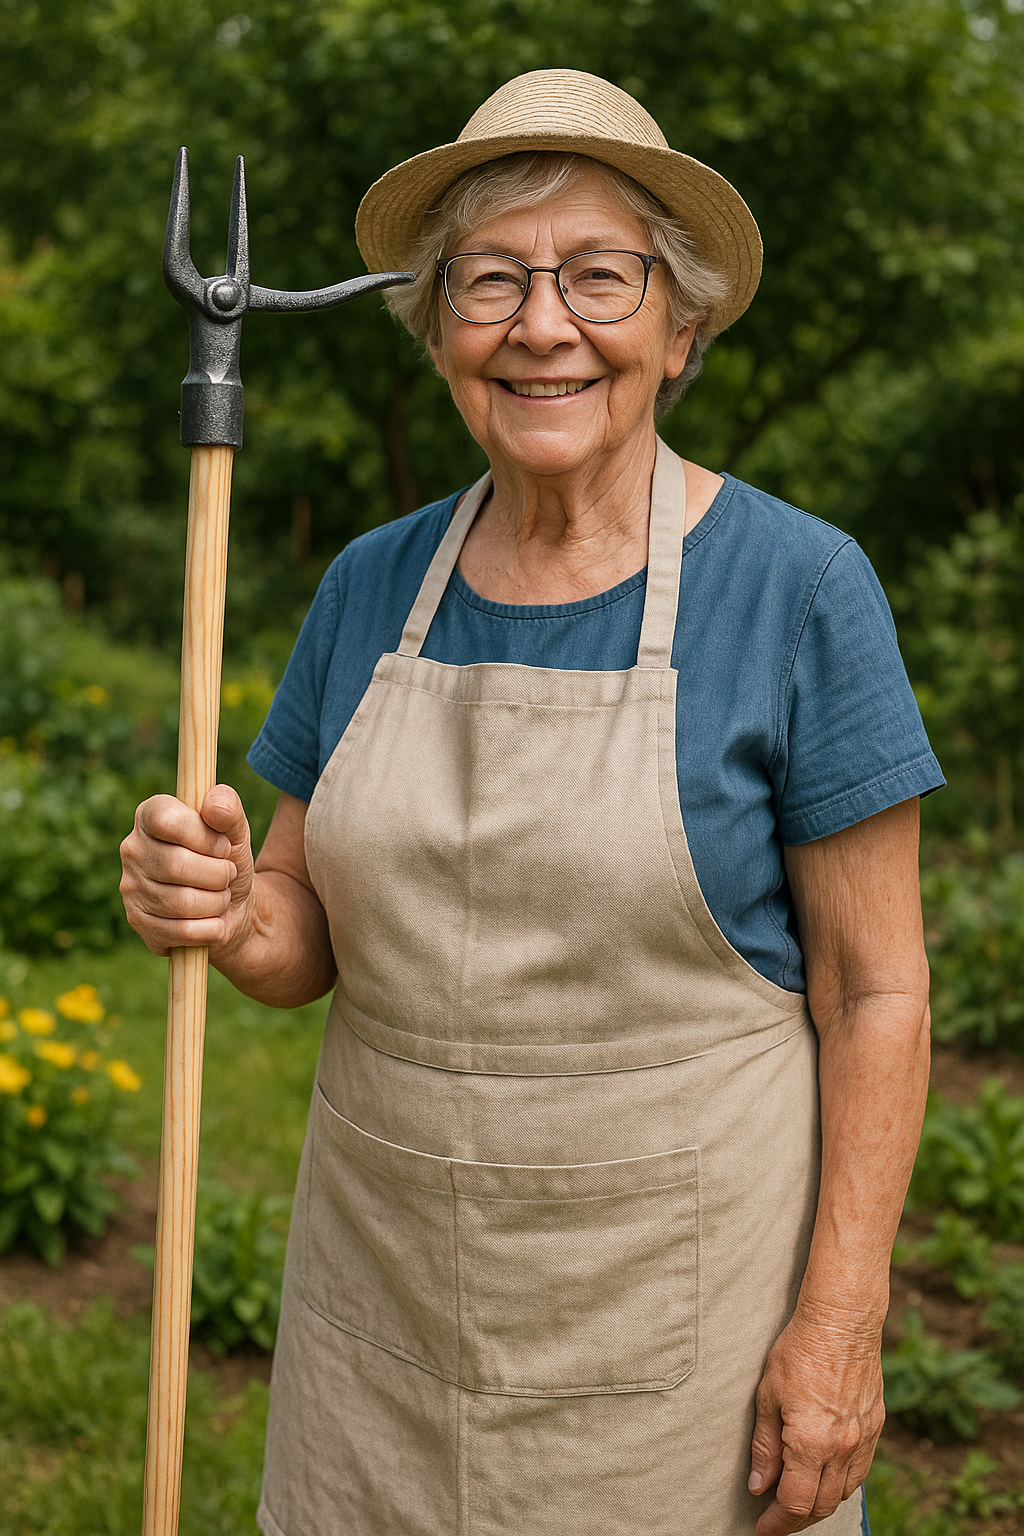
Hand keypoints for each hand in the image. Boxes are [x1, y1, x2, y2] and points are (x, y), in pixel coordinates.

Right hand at [119, 785, 254, 955]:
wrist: (232, 906)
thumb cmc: (227, 860)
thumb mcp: (236, 830)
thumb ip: (228, 808)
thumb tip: (215, 805)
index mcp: (150, 815)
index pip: (167, 821)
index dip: (204, 837)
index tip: (224, 847)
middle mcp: (132, 849)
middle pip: (177, 865)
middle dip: (218, 874)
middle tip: (228, 875)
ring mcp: (131, 888)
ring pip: (181, 902)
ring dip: (216, 902)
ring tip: (221, 896)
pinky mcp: (138, 922)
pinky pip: (181, 932)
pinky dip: (210, 929)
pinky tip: (214, 921)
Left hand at [748, 1302, 884, 1533]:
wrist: (843, 1322)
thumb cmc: (800, 1351)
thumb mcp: (768, 1396)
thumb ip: (765, 1446)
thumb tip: (760, 1485)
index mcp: (812, 1444)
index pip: (795, 1503)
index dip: (777, 1523)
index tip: (762, 1528)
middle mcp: (842, 1449)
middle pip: (821, 1506)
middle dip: (796, 1520)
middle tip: (775, 1519)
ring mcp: (863, 1440)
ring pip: (843, 1493)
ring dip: (820, 1505)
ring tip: (798, 1502)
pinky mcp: (876, 1427)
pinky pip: (859, 1471)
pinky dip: (841, 1484)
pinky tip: (827, 1478)